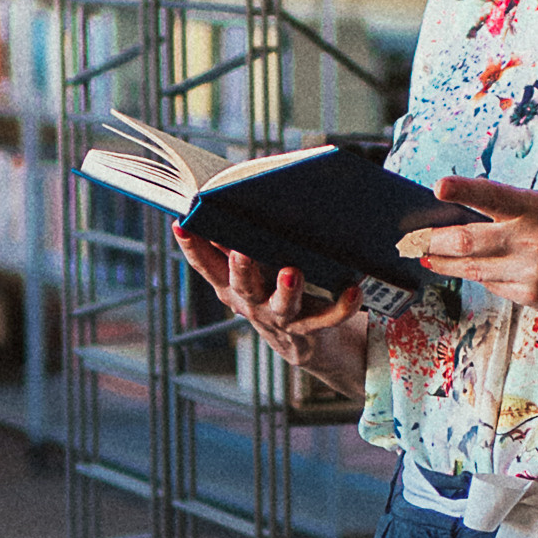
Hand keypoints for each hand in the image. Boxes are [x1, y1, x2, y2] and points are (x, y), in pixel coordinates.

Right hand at [174, 230, 362, 368]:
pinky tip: (354, 288)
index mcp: (230, 284)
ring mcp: (280, 317)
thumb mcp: (251, 266)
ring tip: (292, 271)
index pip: (205, 265)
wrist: (300, 340)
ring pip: (283, 305)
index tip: (182, 223)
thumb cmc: (272, 286)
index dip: (191, 246)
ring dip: (287, 289)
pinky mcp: (310, 327)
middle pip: (243, 285)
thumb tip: (227, 197)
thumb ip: (237, 241)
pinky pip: (328, 318)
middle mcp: (251, 302)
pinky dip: (342, 305)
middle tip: (242, 250)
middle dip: (241, 268)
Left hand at [411, 176, 537, 341]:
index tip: (438, 186)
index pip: (495, 196)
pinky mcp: (531, 296)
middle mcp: (533, 241)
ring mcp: (531, 273)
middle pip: (468, 242)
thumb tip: (464, 215)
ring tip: (426, 258)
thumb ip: (514, 210)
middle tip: (410, 240)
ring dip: (445, 264)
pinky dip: (483, 275)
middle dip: (433, 241)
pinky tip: (482, 269)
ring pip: (473, 269)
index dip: (465, 190)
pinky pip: (494, 284)